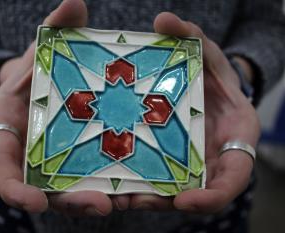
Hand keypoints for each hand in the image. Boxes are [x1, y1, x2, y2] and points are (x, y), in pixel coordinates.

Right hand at [0, 0, 129, 214]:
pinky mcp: (81, 162)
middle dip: (70, 201)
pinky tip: (134, 187)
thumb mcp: (42, 48)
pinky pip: (93, 179)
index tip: (32, 201)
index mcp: (9, 132)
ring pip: (71, 190)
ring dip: (95, 200)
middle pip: (44, 189)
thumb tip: (74, 3)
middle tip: (100, 205)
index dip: (13, 188)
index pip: (2, 167)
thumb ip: (56, 29)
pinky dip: (110, 187)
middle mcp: (31, 155)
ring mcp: (56, 162)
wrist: (49, 82)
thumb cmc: (38, 69)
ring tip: (122, 201)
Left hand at [128, 13, 259, 212]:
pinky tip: (113, 181)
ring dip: (145, 198)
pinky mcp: (166, 161)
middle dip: (167, 201)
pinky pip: (153, 178)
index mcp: (234, 139)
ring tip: (118, 196)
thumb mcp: (206, 53)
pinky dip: (136, 183)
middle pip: (194, 194)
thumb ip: (191, 36)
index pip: (232, 178)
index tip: (186, 201)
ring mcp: (189, 164)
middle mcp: (213, 159)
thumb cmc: (211, 73)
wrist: (200, 87)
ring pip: (169, 192)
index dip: (213, 195)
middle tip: (138, 201)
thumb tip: (164, 20)